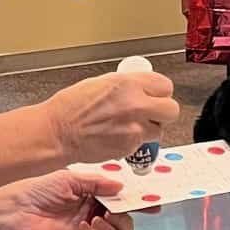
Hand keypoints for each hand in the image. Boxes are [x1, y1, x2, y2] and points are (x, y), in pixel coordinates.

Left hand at [0, 171, 134, 229]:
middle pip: (125, 224)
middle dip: (126, 217)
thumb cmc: (38, 190)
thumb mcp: (72, 179)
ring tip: (98, 218)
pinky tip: (86, 228)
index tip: (153, 204)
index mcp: (94, 198)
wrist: (18, 210)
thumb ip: (99, 183)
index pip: (123, 202)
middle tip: (117, 210)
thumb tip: (121, 185)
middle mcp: (94, 216)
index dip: (139, 204)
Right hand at [45, 71, 178, 165]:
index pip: (165, 85)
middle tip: (151, 113)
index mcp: (128, 83)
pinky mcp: (130, 146)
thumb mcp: (101, 83)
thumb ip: (127, 86)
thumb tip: (140, 88)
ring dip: (148, 128)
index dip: (160, 92)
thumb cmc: (70, 108)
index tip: (155, 95)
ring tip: (129, 126)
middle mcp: (136, 104)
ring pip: (158, 129)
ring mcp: (135, 128)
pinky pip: (142, 143)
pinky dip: (133, 141)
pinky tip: (117, 136)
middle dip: (162, 112)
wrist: (58, 132)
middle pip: (171, 109)